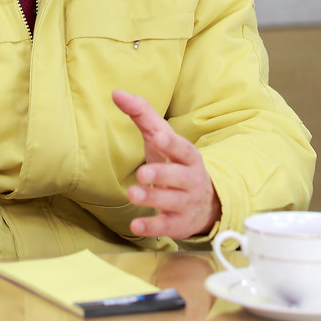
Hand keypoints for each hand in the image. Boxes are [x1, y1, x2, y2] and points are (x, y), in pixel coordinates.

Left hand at [112, 90, 220, 239]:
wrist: (204, 202)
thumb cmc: (174, 161)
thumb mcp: (162, 138)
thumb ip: (141, 114)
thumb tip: (116, 93)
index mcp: (186, 155)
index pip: (181, 148)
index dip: (170, 143)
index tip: (158, 137)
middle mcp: (189, 179)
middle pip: (177, 177)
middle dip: (161, 175)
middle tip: (142, 174)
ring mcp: (185, 202)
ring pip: (171, 201)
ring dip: (152, 199)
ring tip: (133, 195)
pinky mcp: (178, 223)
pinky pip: (166, 226)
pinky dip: (151, 227)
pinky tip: (135, 226)